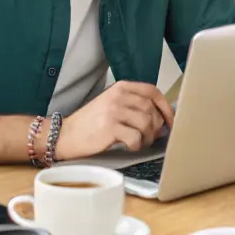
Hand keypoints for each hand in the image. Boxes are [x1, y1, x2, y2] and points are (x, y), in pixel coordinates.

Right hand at [56, 81, 174, 159]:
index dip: (165, 107)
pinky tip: (130, 146)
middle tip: (151, 137)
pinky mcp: (110, 128)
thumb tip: (161, 117)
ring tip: (141, 142)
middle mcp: (118, 96)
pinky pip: (136, 137)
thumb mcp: (111, 104)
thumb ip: (133, 105)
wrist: (64, 135)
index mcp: (121, 87)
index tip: (170, 120)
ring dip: (148, 137)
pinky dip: (137, 145)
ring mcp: (114, 111)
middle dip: (156, 126)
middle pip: (151, 109)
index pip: (152, 91)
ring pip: (147, 123)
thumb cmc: (90, 123)